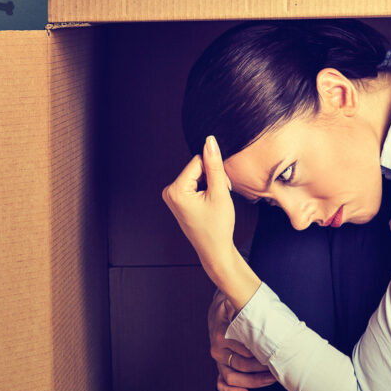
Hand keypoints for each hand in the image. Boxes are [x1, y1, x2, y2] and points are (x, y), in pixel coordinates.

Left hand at [160, 133, 238, 266]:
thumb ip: (214, 165)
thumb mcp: (219, 192)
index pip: (198, 161)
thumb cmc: (218, 226)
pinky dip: (205, 189)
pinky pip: (193, 183)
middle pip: (196, 167)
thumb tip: (210, 141)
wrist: (215, 250)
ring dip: (209, 183)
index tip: (222, 188)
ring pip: (197, 174)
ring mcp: (172, 196)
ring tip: (214, 202)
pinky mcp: (177, 199)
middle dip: (211, 177)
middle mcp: (169, 191)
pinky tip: (209, 204)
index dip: (214, 171)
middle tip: (219, 196)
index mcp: (176, 190)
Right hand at [206, 289, 273, 390]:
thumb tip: (244, 307)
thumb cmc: (235, 305)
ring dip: (253, 381)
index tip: (277, 354)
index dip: (262, 354)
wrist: (221, 307)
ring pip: (233, 377)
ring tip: (272, 379)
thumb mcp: (237, 302)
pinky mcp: (220, 365)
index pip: (245, 350)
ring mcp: (218, 359)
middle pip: (242, 365)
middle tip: (279, 366)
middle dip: (262, 368)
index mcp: (222, 333)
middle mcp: (217, 348)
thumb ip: (242, 305)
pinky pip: (221, 383)